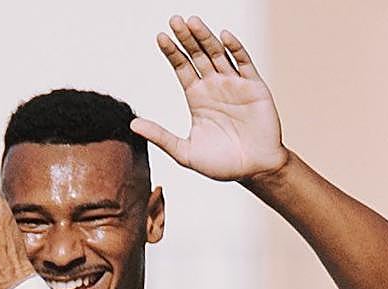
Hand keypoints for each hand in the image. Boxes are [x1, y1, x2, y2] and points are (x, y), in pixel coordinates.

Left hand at [130, 16, 288, 181]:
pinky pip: (244, 63)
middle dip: (186, 38)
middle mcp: (214, 86)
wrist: (254, 170)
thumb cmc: (220, 164)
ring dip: (206, 37)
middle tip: (174, 20)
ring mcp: (235, 84)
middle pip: (197, 55)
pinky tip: (223, 36)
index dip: (172, 53)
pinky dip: (235, 49)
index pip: (182, 68)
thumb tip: (132, 124)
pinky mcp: (255, 87)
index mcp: (197, 98)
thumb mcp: (184, 152)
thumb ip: (160, 136)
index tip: (160, 37)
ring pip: (218, 54)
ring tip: (192, 22)